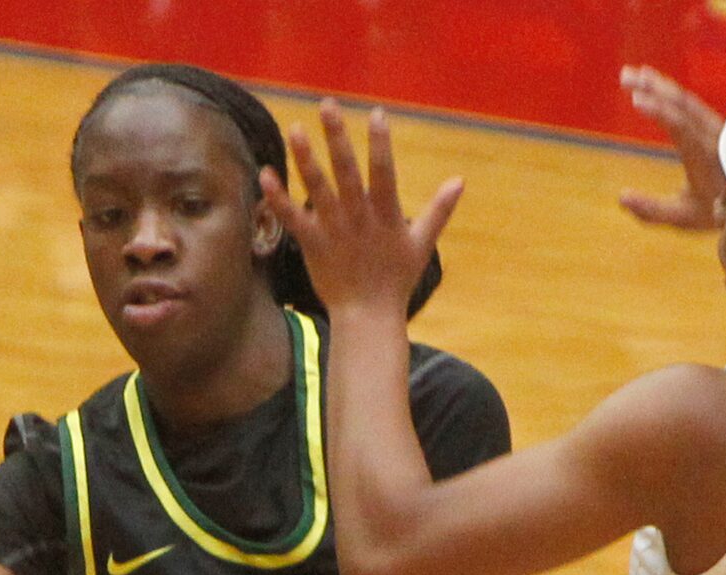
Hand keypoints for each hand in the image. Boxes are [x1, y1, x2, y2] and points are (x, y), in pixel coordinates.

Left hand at [261, 101, 462, 319]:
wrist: (368, 318)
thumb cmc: (396, 280)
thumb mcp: (422, 244)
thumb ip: (439, 210)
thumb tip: (460, 181)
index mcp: (386, 216)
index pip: (384, 173)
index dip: (381, 144)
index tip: (377, 113)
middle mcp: (358, 219)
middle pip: (347, 173)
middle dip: (338, 138)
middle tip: (327, 105)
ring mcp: (334, 232)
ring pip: (318, 190)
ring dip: (306, 160)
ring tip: (295, 129)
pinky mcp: (313, 245)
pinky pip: (293, 220)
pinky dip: (278, 199)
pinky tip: (265, 175)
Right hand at [618, 66, 725, 230]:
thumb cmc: (717, 212)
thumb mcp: (683, 217)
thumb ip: (651, 210)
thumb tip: (621, 197)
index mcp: (704, 155)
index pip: (679, 125)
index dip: (657, 110)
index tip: (635, 99)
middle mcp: (712, 134)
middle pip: (681, 103)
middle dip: (652, 86)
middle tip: (625, 75)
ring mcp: (715, 127)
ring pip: (686, 98)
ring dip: (660, 84)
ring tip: (637, 74)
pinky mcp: (716, 125)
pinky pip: (691, 102)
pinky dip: (672, 91)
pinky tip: (658, 86)